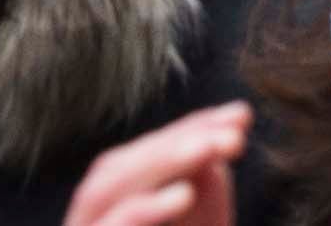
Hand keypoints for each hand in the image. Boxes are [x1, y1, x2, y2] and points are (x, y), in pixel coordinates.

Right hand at [63, 103, 246, 225]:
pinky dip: (143, 210)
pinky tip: (184, 195)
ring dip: (159, 163)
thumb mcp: (202, 220)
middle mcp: (89, 219)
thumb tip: (227, 128)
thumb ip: (204, 180)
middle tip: (235, 131)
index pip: (145, 156)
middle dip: (177, 142)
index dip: (191, 130)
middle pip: (119, 167)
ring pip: (104, 190)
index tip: (241, 115)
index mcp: (111, 206)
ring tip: (209, 149)